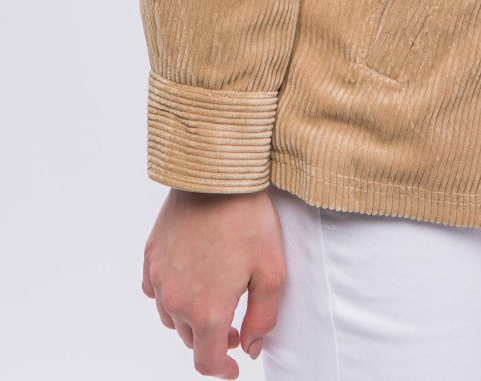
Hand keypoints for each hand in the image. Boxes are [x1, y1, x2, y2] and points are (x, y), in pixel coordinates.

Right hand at [142, 187, 285, 377]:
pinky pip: (156, 290)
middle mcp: (176, 300)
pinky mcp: (151, 255)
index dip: (223, 370)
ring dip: (191, 318)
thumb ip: (263, 318)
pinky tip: (189, 281)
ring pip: (171, 316)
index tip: (235, 366)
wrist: (216, 174)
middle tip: (236, 328)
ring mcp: (160, 277)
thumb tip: (252, 346)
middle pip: (190, 339)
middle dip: (212, 340)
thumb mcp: (272, 271)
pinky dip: (171, 295)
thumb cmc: (248, 219)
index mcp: (207, 311)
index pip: (207, 361)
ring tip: (214, 302)